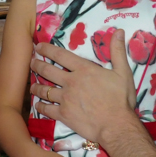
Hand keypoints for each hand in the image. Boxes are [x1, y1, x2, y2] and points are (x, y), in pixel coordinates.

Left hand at [29, 29, 138, 143]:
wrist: (116, 125)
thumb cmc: (120, 100)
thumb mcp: (123, 73)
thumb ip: (118, 52)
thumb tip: (118, 31)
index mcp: (83, 70)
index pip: (60, 55)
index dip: (47, 49)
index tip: (38, 46)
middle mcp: (70, 82)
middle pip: (47, 70)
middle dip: (36, 64)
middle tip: (31, 62)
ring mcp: (65, 99)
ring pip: (44, 90)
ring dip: (36, 86)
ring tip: (32, 85)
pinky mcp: (63, 114)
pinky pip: (46, 109)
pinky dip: (40, 106)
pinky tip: (38, 105)